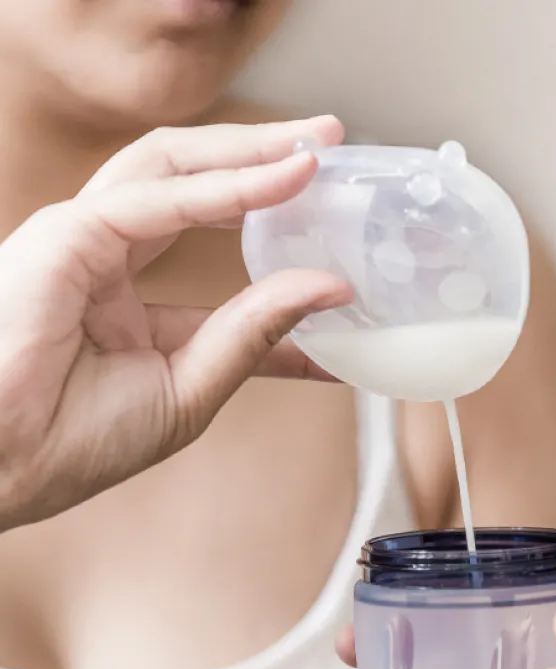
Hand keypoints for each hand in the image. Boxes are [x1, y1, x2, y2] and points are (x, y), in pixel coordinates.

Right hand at [0, 116, 351, 530]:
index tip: (354, 291)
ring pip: (173, 168)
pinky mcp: (67, 234)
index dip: (295, 287)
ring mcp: (84, 241)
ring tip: (314, 147)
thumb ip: (256, 333)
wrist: (3, 467)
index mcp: (130, 308)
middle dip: (263, 164)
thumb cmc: (75, 441)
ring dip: (247, 151)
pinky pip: (159, 199)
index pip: (226, 284)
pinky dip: (227, 187)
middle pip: (196, 187)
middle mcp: (108, 260)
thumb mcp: (191, 386)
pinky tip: (284, 179)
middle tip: (330, 148)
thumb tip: (331, 291)